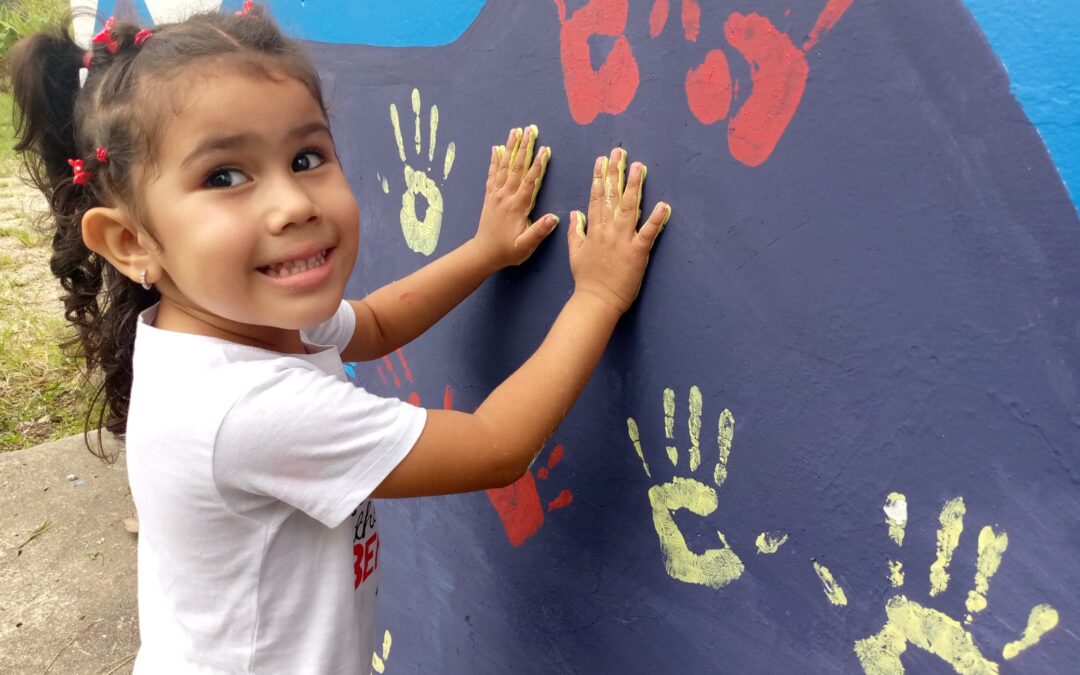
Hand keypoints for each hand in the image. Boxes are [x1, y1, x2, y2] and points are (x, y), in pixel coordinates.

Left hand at [472, 125, 558, 268]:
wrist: (483, 253)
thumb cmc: (507, 251)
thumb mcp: (525, 246)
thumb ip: (539, 231)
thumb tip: (554, 217)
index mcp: (517, 206)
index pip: (530, 181)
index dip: (538, 164)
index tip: (545, 149)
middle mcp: (505, 196)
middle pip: (517, 167)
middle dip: (524, 147)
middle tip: (530, 129)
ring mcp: (496, 194)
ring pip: (504, 166)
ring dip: (510, 147)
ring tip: (515, 131)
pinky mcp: (489, 196)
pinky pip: (492, 174)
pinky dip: (494, 160)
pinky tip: (497, 148)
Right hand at [568, 147, 669, 314]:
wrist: (596, 300)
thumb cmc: (586, 279)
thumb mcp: (575, 253)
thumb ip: (576, 232)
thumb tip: (574, 214)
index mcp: (594, 230)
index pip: (596, 198)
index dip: (599, 178)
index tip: (602, 160)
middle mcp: (607, 231)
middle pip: (611, 197)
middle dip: (615, 173)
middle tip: (619, 152)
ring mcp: (623, 240)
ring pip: (629, 208)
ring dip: (634, 186)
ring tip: (639, 167)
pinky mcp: (637, 252)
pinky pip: (648, 233)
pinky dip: (656, 219)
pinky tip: (663, 204)